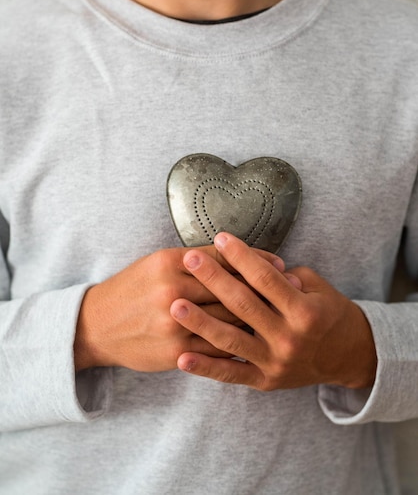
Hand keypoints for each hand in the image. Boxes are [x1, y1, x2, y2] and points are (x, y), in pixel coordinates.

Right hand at [74, 244, 284, 372]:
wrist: (98, 325)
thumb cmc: (132, 289)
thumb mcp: (157, 263)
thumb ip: (193, 260)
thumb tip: (235, 256)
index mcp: (170, 263)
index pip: (223, 259)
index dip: (255, 260)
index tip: (279, 262)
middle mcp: (173, 291)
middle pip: (231, 288)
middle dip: (265, 286)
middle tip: (292, 284)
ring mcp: (175, 324)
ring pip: (228, 319)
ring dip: (260, 315)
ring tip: (284, 310)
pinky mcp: (176, 352)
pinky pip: (218, 347)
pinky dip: (241, 342)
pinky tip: (260, 337)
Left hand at [170, 233, 376, 390]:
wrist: (350, 357)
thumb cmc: (328, 312)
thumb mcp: (317, 287)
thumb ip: (286, 277)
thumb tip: (252, 263)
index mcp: (304, 310)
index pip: (265, 278)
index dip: (241, 256)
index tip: (220, 238)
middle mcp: (289, 338)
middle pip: (243, 305)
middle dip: (214, 279)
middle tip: (190, 260)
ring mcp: (275, 362)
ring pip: (231, 340)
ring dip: (201, 323)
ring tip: (176, 305)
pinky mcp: (265, 382)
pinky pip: (231, 374)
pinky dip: (206, 368)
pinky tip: (182, 358)